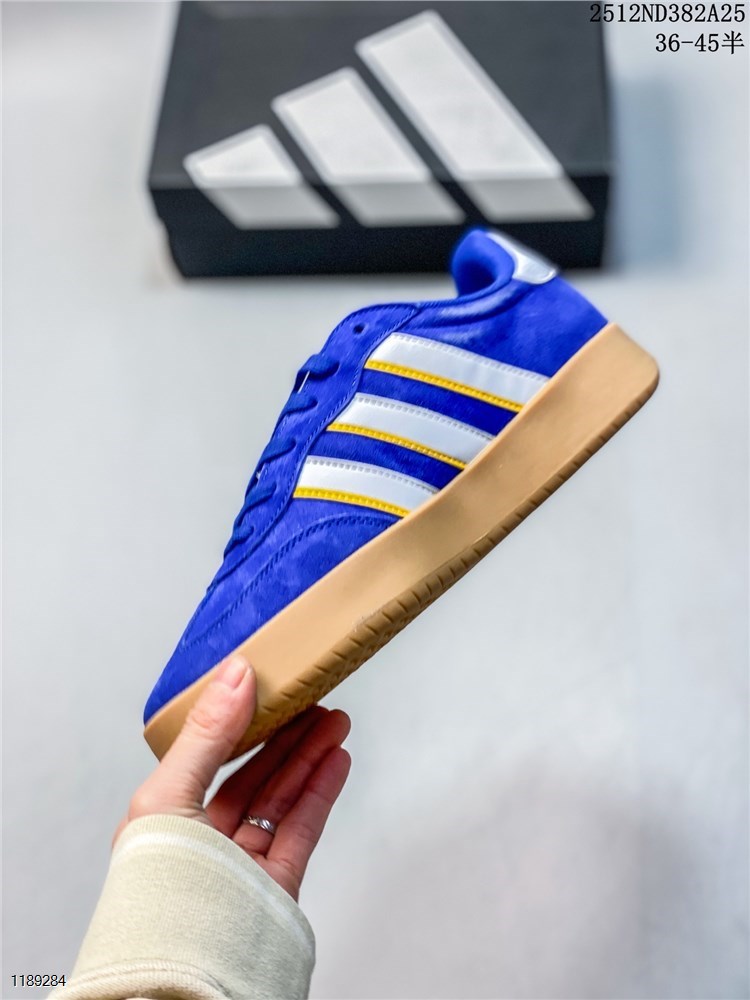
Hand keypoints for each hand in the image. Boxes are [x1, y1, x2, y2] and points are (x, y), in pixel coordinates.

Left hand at [114, 654, 350, 900]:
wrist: (189, 978)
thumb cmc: (162, 892)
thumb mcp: (170, 795)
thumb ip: (208, 736)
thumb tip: (235, 676)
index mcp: (165, 816)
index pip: (208, 756)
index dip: (240, 719)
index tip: (269, 686)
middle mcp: (203, 836)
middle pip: (253, 773)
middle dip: (286, 735)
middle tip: (314, 699)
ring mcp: (242, 860)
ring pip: (281, 797)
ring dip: (310, 756)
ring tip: (335, 721)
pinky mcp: (275, 883)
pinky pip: (302, 827)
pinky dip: (321, 791)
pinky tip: (336, 762)